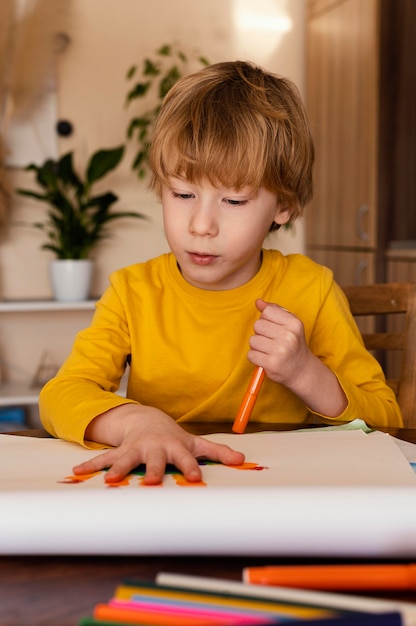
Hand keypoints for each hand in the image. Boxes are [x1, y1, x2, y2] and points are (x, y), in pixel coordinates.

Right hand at [73, 404, 244, 484]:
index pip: (185, 459)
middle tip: (152, 482)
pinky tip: (78, 472)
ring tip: (109, 481)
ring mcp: (135, 449)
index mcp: (174, 448)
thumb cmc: (173, 437)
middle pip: (155, 460)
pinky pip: (104, 458)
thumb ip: (217, 452)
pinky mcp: (119, 451)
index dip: (191, 468)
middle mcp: (154, 448)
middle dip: (153, 471)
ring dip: (118, 469)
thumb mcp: (195, 442)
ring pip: (126, 459)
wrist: (147, 420)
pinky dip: (91, 465)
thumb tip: (242, 460)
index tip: (195, 478)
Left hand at [249, 299, 346, 415]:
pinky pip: (251, 355)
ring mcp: (280, 351)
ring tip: (268, 351)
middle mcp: (289, 336)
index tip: (273, 328)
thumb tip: (258, 302)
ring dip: (257, 346)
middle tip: (271, 341)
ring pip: (252, 340)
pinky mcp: (272, 364)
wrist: (301, 370)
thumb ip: (275, 310)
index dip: (266, 320)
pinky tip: (265, 359)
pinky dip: (255, 358)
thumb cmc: (293, 344)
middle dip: (260, 333)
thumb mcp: (290, 324)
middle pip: (257, 325)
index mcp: (294, 323)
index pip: (267, 312)